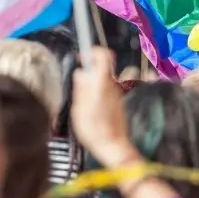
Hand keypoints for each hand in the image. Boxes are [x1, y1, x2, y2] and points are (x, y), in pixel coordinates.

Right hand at [71, 47, 136, 166]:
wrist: (112, 146)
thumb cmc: (93, 129)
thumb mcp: (79, 108)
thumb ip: (81, 88)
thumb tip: (81, 73)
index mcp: (102, 83)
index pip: (104, 55)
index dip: (94, 51)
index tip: (83, 57)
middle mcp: (113, 85)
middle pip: (103, 68)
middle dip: (91, 71)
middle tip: (79, 83)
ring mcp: (117, 94)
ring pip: (105, 80)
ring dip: (95, 83)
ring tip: (84, 97)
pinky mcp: (119, 102)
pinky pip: (108, 90)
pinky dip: (99, 93)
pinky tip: (92, 108)